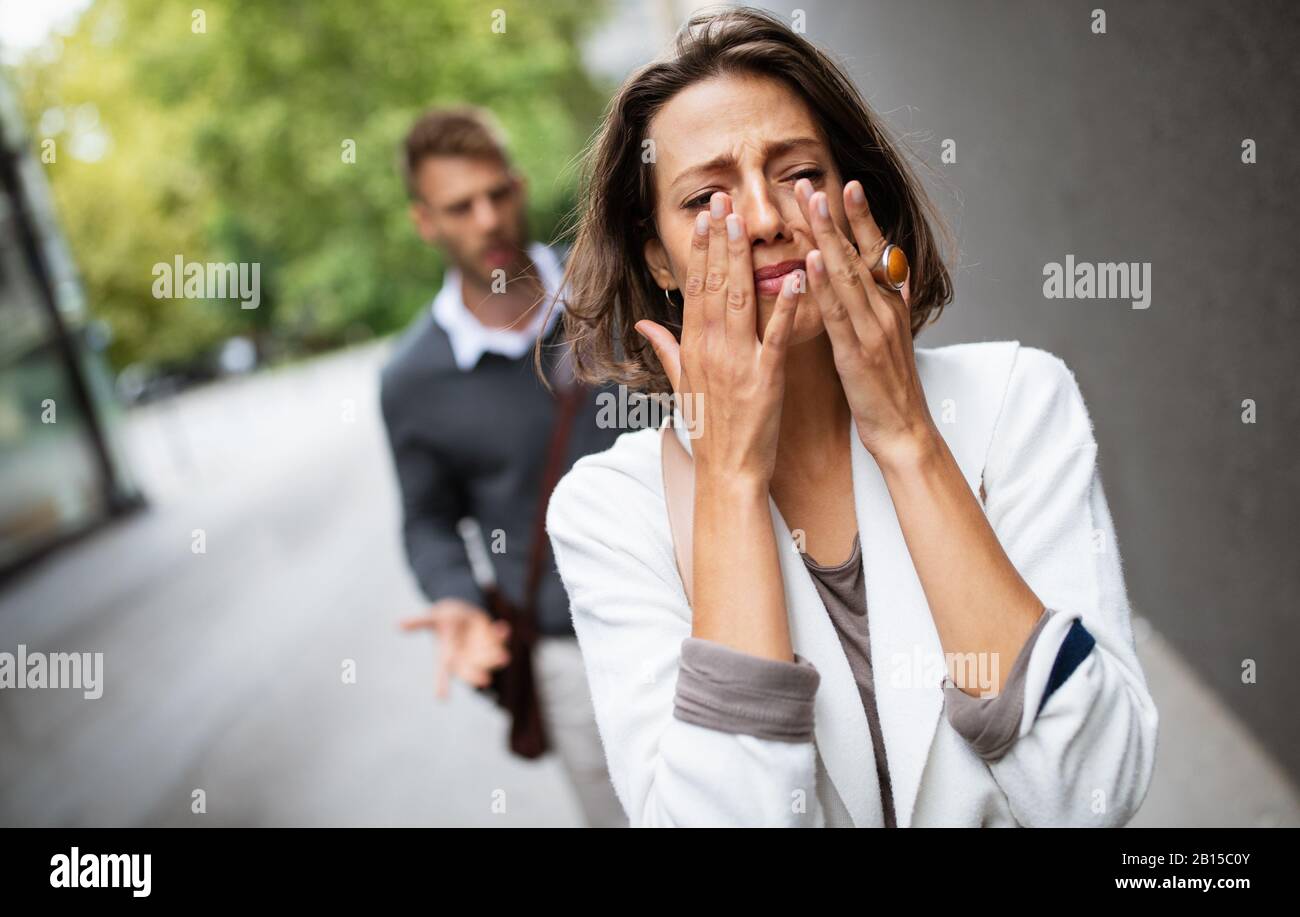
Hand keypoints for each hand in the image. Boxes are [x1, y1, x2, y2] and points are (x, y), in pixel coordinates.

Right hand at [400, 598, 509, 698]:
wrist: (462, 612)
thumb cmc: (443, 618)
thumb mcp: (431, 618)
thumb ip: (418, 622)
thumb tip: (397, 625)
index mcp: (448, 656)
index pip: (443, 673)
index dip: (441, 684)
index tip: (441, 698)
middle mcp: (466, 657)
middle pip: (471, 670)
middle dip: (477, 675)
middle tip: (484, 680)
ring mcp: (482, 649)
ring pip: (489, 658)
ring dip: (496, 658)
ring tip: (504, 657)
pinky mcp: (494, 638)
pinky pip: (499, 638)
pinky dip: (502, 634)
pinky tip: (503, 628)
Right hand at [634, 191, 800, 486]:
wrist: (727, 470)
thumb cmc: (708, 429)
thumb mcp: (681, 385)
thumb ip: (665, 348)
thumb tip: (643, 322)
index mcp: (693, 348)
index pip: (695, 288)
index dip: (701, 249)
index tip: (706, 215)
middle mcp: (711, 349)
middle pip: (714, 284)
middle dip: (719, 240)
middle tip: (723, 200)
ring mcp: (738, 362)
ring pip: (739, 300)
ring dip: (742, 259)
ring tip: (745, 223)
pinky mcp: (766, 378)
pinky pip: (776, 336)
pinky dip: (785, 307)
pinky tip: (795, 278)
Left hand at [793, 177, 937, 465]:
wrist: (904, 432)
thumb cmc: (889, 390)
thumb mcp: (889, 341)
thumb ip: (884, 307)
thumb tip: (884, 278)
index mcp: (889, 307)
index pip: (875, 253)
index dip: (862, 219)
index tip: (847, 186)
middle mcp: (884, 310)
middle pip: (858, 254)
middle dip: (836, 217)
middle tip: (812, 183)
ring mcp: (873, 329)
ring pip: (848, 275)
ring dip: (828, 236)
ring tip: (812, 204)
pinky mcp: (858, 353)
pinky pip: (839, 313)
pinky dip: (825, 284)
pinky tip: (812, 261)